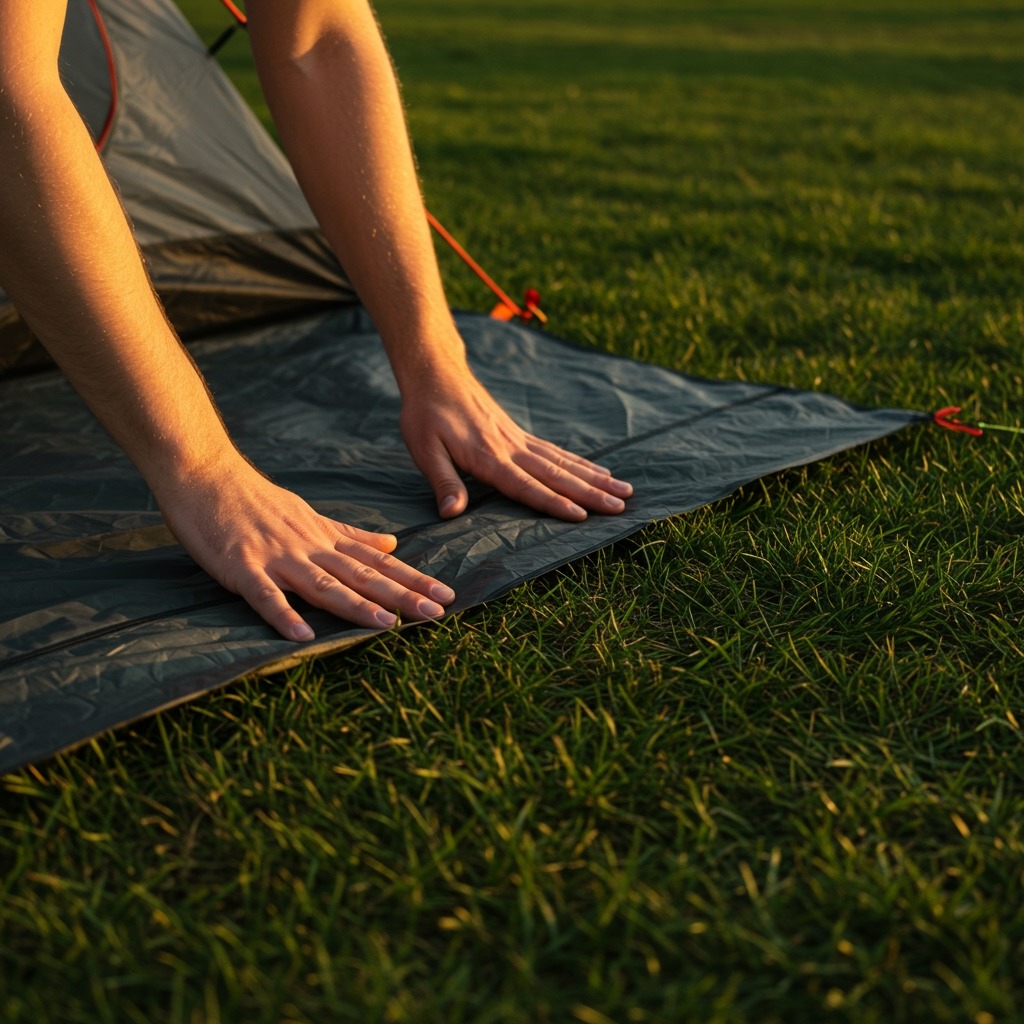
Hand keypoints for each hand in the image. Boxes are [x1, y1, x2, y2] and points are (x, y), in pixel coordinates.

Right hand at [154, 455, 453, 641]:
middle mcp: (309, 548)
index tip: (447, 595)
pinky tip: (303, 636)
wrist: (206, 474)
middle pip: (362, 575)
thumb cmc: (256, 499)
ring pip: (323, 585)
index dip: (413, 579)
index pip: (378, 562)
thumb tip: (392, 544)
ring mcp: (276, 558)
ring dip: (356, 606)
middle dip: (401, 595)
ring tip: (388, 625)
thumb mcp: (311, 515)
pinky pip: (265, 595)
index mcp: (325, 538)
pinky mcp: (242, 567)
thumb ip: (350, 534)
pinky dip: (284, 615)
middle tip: (438, 612)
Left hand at [399, 366, 632, 520]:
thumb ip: (443, 481)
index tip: (581, 516)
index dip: (552, 502)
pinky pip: (557, 452)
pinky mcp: (520, 435)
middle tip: (622, 507)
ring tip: (625, 492)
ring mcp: (519, 440)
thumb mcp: (424, 449)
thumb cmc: (425, 415)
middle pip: (557, 475)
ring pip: (564, 463)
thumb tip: (452, 513)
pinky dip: (582, 463)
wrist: (436, 374)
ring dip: (596, 479)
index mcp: (488, 457)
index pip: (525, 485)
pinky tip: (601, 472)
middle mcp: (511, 448)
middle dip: (590, 493)